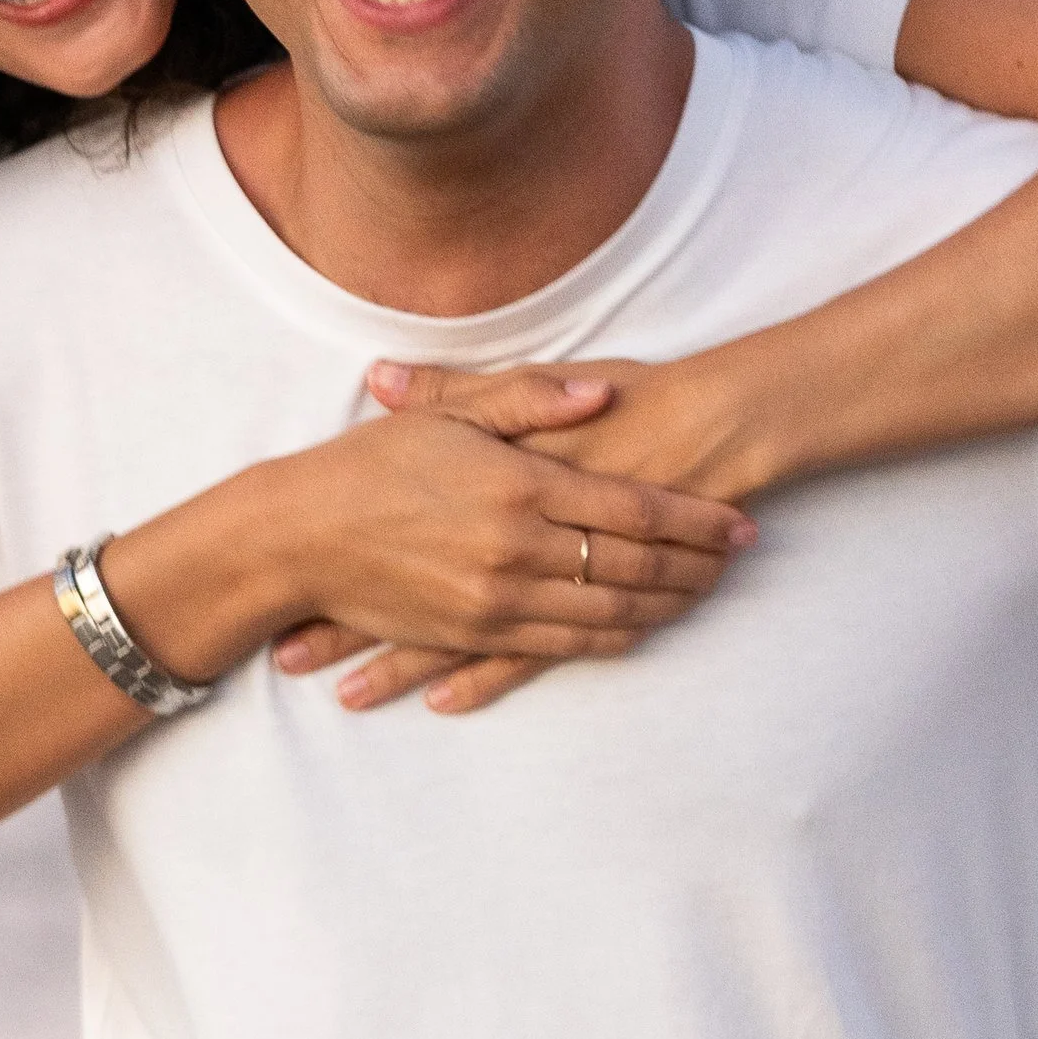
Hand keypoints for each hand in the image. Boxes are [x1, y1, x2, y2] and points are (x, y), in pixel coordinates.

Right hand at [260, 376, 754, 715]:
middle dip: (696, 566)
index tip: (740, 521)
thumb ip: (531, 399)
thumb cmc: (371, 463)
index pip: (635, 508)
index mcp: (518, 485)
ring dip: (666, 606)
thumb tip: (605, 391)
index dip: (696, 518)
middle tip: (740, 559)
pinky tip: (641, 628)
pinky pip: (564, 647)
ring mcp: (497, 601)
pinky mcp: (475, 636)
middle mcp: (516, 550)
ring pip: (609, 614)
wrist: (297, 537)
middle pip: (635, 567)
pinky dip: (612, 638)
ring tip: (705, 592)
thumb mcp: (450, 415)